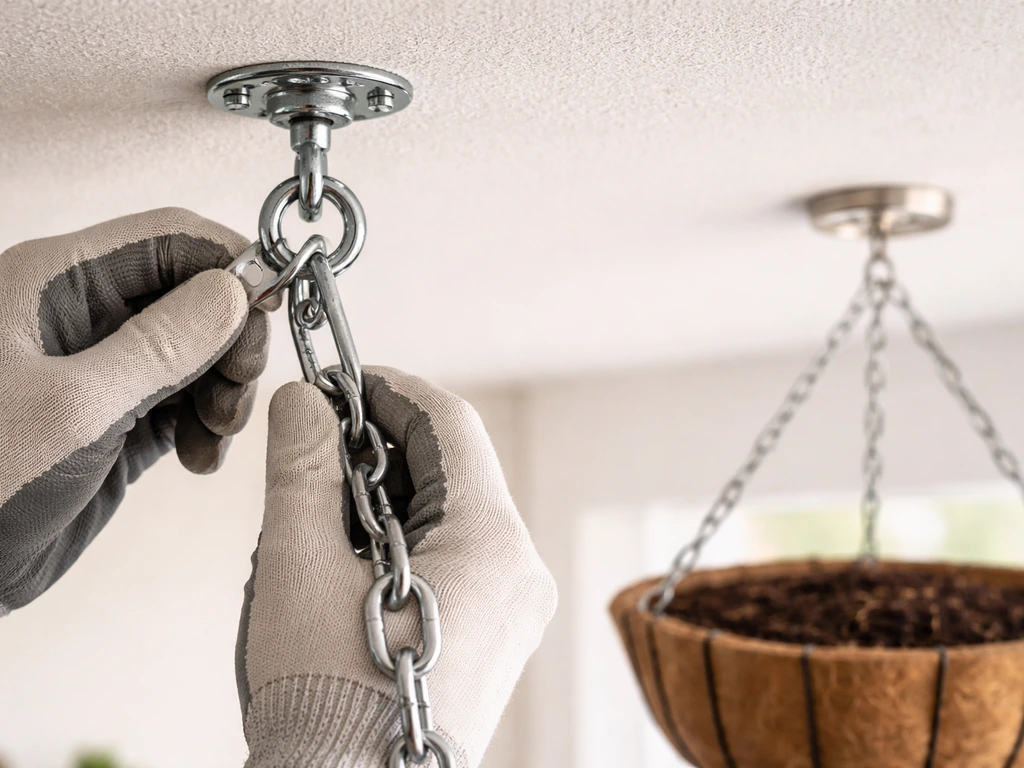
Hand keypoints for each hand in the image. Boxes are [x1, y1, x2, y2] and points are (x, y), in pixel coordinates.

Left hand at [0, 208, 274, 612]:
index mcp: (56, 284)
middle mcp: (83, 317)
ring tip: (213, 435)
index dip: (230, 265)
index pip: (171, 240)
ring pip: (201, 352)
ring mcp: (103, 370)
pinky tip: (197, 457)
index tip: (273, 307)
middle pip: (197, 296)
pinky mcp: (117, 419)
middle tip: (235, 390)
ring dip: (225, 390)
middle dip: (233, 341)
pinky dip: (208, 427)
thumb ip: (162, 345)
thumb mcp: (75, 408)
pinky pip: (187, 403)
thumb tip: (233, 291)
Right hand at [237, 369, 556, 767]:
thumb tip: (302, 401)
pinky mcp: (498, 631)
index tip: (335, 383)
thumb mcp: (300, 565)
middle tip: (312, 449)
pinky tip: (349, 558)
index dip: (389, 389)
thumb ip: (301, 467)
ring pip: (451, 509)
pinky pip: (457, 552)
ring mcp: (515, 605)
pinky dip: (403, 536)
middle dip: (380, 446)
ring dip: (385, 493)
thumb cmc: (325, 694)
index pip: (450, 423)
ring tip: (319, 515)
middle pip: (453, 467)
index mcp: (493, 543)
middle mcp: (521, 570)